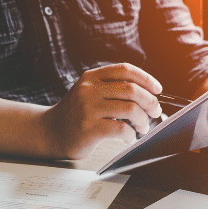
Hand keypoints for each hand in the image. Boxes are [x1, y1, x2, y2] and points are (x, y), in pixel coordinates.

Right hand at [41, 63, 162, 158]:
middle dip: (150, 102)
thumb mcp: (88, 93)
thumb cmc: (75, 115)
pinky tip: (127, 138)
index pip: (125, 70)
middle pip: (131, 90)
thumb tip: (147, 94)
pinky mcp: (89, 128)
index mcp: (91, 78)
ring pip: (130, 109)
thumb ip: (110, 88)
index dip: (146, 79)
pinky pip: (121, 129)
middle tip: (154, 111)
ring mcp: (88, 109)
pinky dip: (130, 135)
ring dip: (142, 120)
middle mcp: (89, 90)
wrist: (50, 132)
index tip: (157, 89)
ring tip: (142, 127)